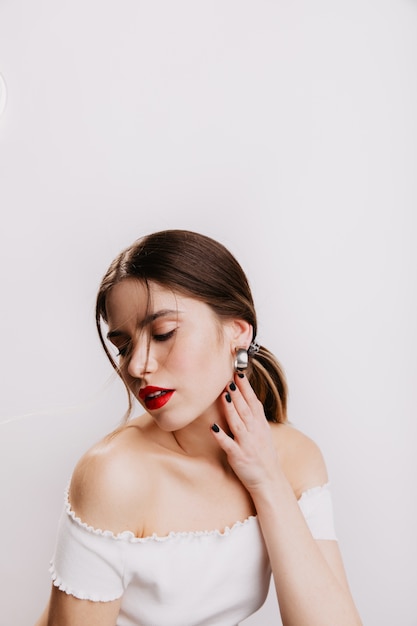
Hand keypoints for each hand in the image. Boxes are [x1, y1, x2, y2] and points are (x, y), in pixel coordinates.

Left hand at [211, 373, 280, 492]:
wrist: (270, 480)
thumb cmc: (264, 457)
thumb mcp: (263, 433)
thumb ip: (254, 417)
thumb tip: (245, 399)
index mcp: (260, 425)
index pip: (253, 402)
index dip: (246, 388)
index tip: (239, 373)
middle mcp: (254, 432)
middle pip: (245, 409)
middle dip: (238, 393)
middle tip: (230, 378)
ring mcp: (247, 444)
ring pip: (238, 423)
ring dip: (230, 409)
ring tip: (224, 395)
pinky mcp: (238, 456)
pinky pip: (229, 445)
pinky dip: (221, 437)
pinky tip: (213, 428)